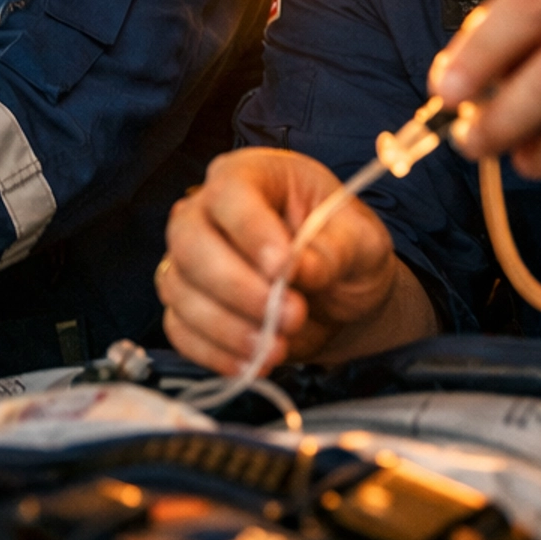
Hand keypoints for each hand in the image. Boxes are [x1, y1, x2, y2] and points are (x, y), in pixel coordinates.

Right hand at [158, 146, 431, 374]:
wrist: (339, 295)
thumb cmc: (346, 251)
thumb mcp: (361, 242)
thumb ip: (335, 250)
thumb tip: (300, 268)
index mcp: (250, 175)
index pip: (230, 193)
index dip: (251, 231)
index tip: (284, 269)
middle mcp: (206, 211)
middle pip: (190, 242)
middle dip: (236, 287)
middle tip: (290, 316)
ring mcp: (189, 259)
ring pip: (180, 289)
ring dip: (227, 327)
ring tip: (277, 348)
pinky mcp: (186, 304)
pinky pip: (179, 328)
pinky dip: (212, 352)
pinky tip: (250, 364)